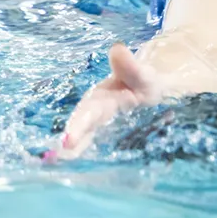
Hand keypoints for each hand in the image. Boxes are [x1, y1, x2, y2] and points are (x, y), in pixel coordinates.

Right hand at [46, 42, 162, 161]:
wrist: (155, 90)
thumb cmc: (145, 81)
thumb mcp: (141, 73)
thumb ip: (128, 65)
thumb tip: (117, 48)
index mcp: (101, 98)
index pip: (88, 113)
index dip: (78, 126)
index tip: (69, 141)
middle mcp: (96, 113)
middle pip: (81, 128)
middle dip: (72, 141)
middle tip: (61, 156)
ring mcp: (101, 125)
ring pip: (85, 138)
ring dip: (76, 150)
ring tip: (63, 164)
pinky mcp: (107, 135)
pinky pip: (95, 146)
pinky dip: (86, 155)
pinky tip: (79, 168)